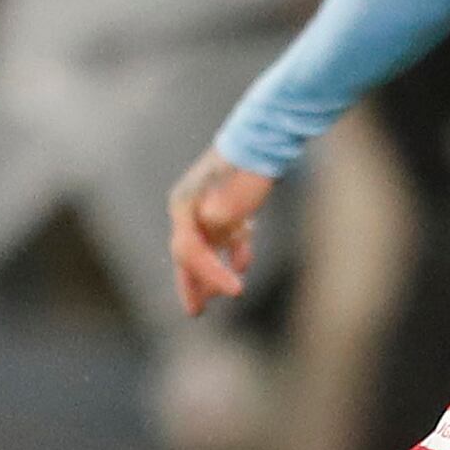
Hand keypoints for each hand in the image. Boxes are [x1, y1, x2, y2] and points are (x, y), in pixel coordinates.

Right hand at [165, 150, 275, 313]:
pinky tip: (244, 264)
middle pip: (187, 254)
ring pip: (205, 247)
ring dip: (210, 273)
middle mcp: (190, 207)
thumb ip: (221, 212)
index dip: (211, 274)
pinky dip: (233, 251)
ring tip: (213, 299)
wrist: (264, 137)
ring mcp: (207, 205)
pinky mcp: (227, 204)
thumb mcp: (234, 192)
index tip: (238, 290)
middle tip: (196, 312)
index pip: (190, 251)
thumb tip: (214, 223)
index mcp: (184, 205)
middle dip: (193, 283)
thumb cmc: (248, 164)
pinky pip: (225, 235)